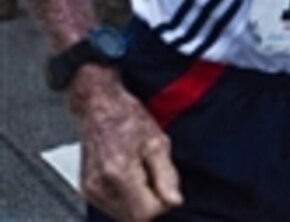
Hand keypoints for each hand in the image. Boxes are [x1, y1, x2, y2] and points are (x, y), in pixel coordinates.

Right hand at [78, 82, 181, 219]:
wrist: (100, 107)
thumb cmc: (127, 118)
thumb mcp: (158, 142)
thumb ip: (167, 176)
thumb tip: (174, 202)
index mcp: (119, 173)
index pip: (145, 214)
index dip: (162, 204)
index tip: (166, 187)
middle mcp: (99, 186)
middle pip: (133, 218)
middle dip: (150, 202)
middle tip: (153, 174)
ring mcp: (90, 190)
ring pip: (123, 215)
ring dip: (138, 201)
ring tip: (140, 172)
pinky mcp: (87, 191)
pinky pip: (113, 207)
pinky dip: (126, 198)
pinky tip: (129, 176)